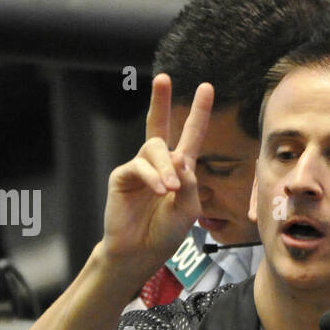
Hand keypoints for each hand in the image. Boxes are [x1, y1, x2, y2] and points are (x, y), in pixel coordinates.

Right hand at [100, 75, 212, 286]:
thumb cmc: (165, 233)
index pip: (190, 135)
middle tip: (163, 77)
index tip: (206, 87)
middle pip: (158, 124)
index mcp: (180, 169)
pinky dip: (153, 178)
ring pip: (154, 150)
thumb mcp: (189, 210)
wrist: (140, 252)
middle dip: (160, 100)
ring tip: (170, 190)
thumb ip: (190, 184)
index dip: (199, 112)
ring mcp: (139, 168)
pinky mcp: (122, 176)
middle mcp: (159, 163)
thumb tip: (180, 158)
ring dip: (166, 168)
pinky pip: (139, 167)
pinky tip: (161, 191)